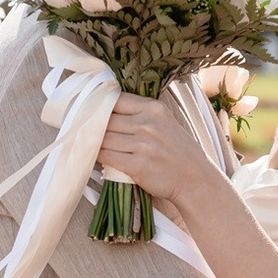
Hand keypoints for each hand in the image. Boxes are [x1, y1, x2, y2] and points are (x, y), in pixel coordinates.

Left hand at [97, 92, 219, 207]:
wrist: (195, 178)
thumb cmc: (177, 150)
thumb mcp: (164, 122)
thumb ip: (138, 114)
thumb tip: (105, 109)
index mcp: (153, 108)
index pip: (115, 99)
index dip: (99, 105)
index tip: (89, 110)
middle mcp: (148, 124)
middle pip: (105, 119)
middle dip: (92, 125)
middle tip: (82, 128)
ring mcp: (142, 145)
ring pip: (103, 138)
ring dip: (92, 142)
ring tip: (88, 143)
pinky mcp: (137, 165)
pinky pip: (106, 156)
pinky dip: (97, 156)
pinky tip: (95, 156)